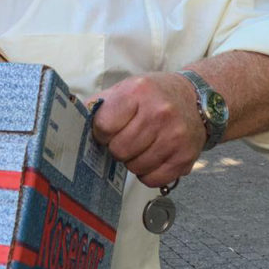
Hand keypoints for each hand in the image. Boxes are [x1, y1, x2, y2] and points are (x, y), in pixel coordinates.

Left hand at [90, 73, 204, 187]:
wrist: (195, 99)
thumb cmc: (155, 95)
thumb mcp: (127, 88)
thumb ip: (100, 105)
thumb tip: (72, 122)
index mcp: (138, 92)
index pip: (104, 126)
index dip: (102, 132)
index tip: (109, 130)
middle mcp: (159, 113)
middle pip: (119, 149)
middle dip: (118, 148)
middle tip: (127, 139)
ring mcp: (174, 137)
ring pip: (135, 167)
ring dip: (133, 161)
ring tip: (142, 146)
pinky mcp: (184, 158)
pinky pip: (152, 180)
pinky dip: (148, 173)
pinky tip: (153, 157)